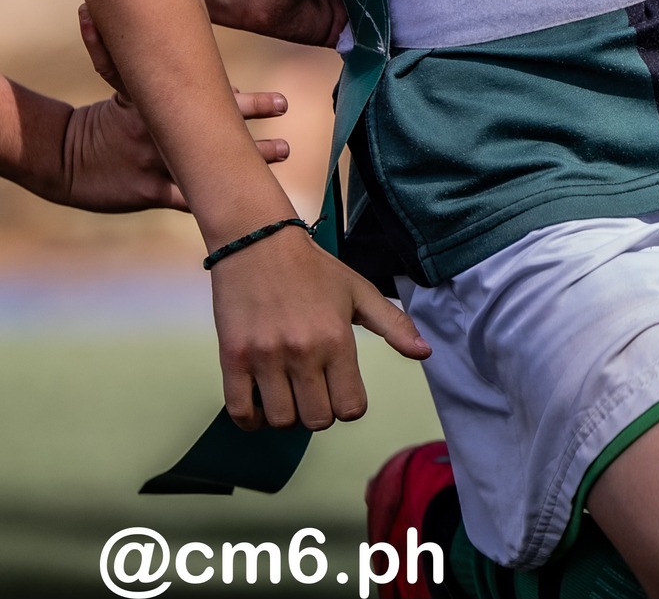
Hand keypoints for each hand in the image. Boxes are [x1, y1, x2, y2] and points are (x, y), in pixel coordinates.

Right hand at [53, 90, 291, 213]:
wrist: (63, 160)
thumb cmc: (100, 125)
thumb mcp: (120, 93)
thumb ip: (147, 77)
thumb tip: (179, 57)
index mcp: (155, 104)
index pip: (208, 96)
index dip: (245, 100)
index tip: (279, 102)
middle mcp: (160, 129)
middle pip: (215, 120)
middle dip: (253, 114)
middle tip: (285, 107)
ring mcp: (155, 161)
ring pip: (209, 161)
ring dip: (249, 158)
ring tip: (283, 151)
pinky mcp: (148, 190)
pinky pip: (187, 199)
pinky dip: (215, 204)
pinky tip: (245, 211)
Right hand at [210, 223, 429, 429]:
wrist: (256, 238)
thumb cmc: (310, 266)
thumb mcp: (357, 290)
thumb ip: (393, 324)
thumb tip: (425, 352)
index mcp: (336, 339)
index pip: (351, 408)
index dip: (347, 403)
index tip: (336, 386)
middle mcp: (302, 351)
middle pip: (317, 420)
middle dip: (318, 411)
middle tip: (310, 388)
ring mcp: (264, 356)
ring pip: (281, 420)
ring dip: (285, 414)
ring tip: (285, 391)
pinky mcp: (232, 356)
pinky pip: (240, 412)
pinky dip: (251, 419)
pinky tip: (258, 402)